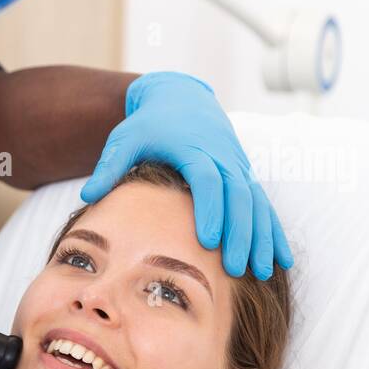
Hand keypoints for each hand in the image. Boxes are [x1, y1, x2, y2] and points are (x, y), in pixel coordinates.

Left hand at [81, 71, 293, 279]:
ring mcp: (238, 166)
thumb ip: (109, 166)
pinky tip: (281, 259)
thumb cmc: (148, 123)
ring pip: (257, 203)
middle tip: (234, 268)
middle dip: (240, 233)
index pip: (208, 180)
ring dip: (262, 237)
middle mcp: (224, 157)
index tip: (208, 241)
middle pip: (239, 196)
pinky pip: (264, 205)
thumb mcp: (125, 138)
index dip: (210, 209)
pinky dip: (274, 231)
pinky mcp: (245, 175)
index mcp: (195, 148)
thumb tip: (87, 196)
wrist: (180, 98)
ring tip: (263, 271)